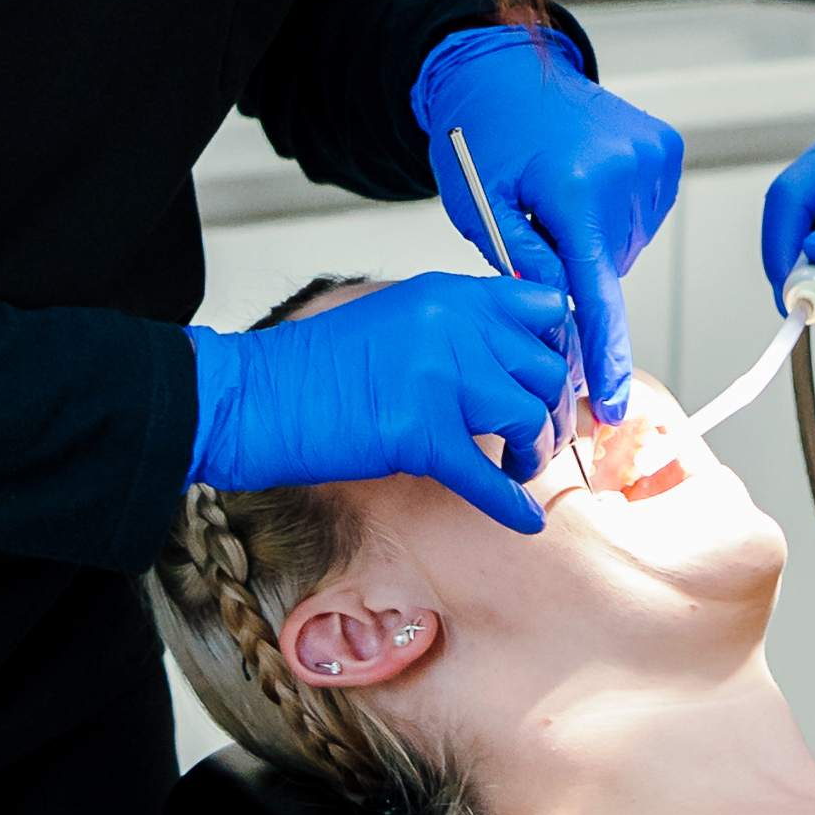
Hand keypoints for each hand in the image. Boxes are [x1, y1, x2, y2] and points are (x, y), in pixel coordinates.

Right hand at [186, 272, 570, 532]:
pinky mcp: (419, 435)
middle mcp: (453, 327)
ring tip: (519, 469)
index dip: (560, 350)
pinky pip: (488, 477)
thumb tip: (511, 363)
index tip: (553, 381)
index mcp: (449, 294)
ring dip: (535, 451)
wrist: (254, 397)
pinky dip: (512, 505)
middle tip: (540, 437)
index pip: (544, 308)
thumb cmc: (316, 367)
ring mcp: (438, 379)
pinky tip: (523, 519)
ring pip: (529, 417)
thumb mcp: (398, 319)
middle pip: (546, 369)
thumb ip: (456, 329)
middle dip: (554, 411)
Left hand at [415, 27, 680, 421]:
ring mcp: (653, 157)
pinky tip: (582, 181)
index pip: (598, 294)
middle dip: (575, 265)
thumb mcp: (483, 208)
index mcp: (577, 189)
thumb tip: (560, 320)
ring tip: (558, 192)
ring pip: (626, 243)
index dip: (604, 356)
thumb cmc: (480, 135)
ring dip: (593, 237)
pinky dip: (613, 213)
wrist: (500, 67)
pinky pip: (642, 213)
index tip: (610, 403)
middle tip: (537, 221)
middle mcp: (627, 171)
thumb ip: (524, 267)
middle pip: (610, 267)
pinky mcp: (664, 149)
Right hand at [760, 133, 814, 333]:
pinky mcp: (813, 181)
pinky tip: (811, 278)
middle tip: (790, 298)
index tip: (811, 280)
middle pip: (798, 191)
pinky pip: (785, 216)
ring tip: (806, 295)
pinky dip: (789, 253)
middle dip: (784, 249)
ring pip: (783, 204)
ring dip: (784, 254)